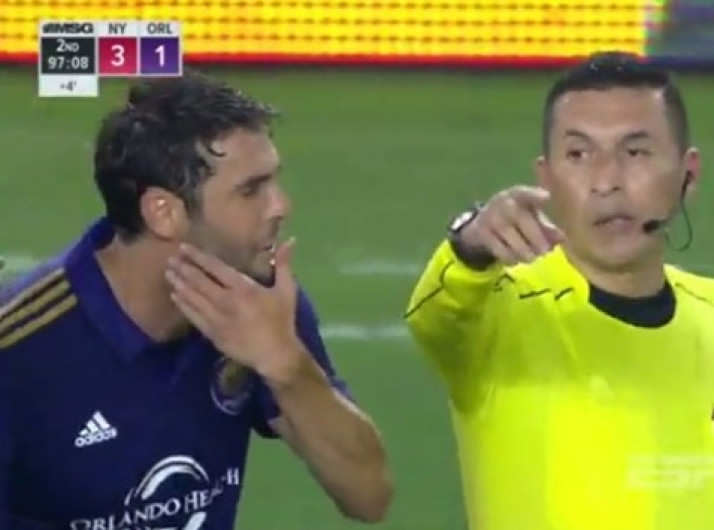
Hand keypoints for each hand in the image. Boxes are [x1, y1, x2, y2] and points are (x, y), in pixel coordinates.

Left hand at [165, 239, 302, 376]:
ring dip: (179, 285)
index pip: (216, 268)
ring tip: (169, 274)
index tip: (184, 248)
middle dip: (183, 269)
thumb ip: (284, 264)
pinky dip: (183, 305)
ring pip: (193, 298)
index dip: (198, 257)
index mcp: (244, 288)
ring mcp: (217, 319)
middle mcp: (227, 301)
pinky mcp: (212, 334)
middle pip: (199, 282)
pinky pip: (193, 316)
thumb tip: (289, 240)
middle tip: (170, 259)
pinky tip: (175, 296)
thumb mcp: (287, 290)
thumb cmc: (282, 321)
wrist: (275, 355)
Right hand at [459, 186, 563, 265]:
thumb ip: (546, 228)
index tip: (547, 197)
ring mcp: (490, 216)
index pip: (527, 193)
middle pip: (522, 219)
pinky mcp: (482, 232)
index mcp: (519, 195)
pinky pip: (499, 248)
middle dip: (535, 237)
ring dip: (523, 251)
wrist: (482, 223)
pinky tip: (515, 260)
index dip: (536, 195)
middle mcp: (504, 202)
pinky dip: (509, 257)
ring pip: (510, 236)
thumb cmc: (517, 219)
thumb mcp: (531, 218)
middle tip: (544, 252)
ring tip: (531, 258)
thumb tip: (561, 238)